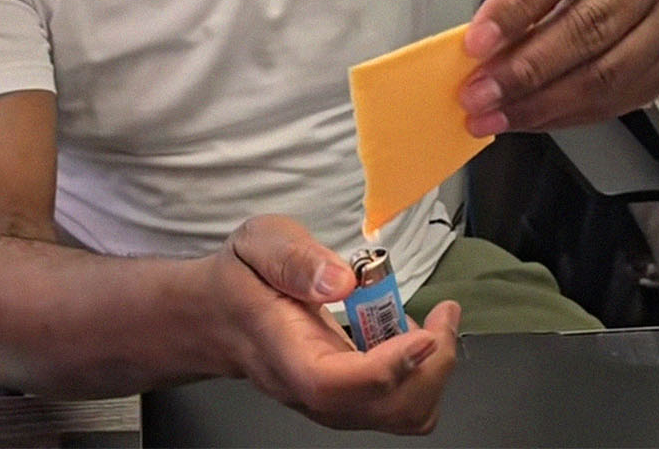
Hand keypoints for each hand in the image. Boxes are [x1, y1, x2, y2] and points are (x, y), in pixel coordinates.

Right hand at [209, 215, 459, 433]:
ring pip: (397, 416)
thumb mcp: (259, 242)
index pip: (331, 383)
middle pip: (380, 410)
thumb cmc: (240, 278)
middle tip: (442, 316)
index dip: (387, 367)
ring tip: (429, 325)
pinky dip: (423, 375)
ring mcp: (329, 401)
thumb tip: (340, 281)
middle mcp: (306, 388)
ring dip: (432, 373)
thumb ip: (295, 258)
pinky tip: (412, 337)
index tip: (425, 333)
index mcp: (281, 348)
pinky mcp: (348, 400)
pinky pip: (398, 407)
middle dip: (430, 367)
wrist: (216, 317)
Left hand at [459, 0, 658, 132]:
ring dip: (545, 102)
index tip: (476, 44)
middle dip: (526, 68)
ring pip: (609, 72)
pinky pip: (621, 97)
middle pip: (592, 25)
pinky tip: (534, 116)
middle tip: (479, 93)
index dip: (516, 8)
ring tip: (498, 114)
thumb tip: (485, 44)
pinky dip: (570, 115)